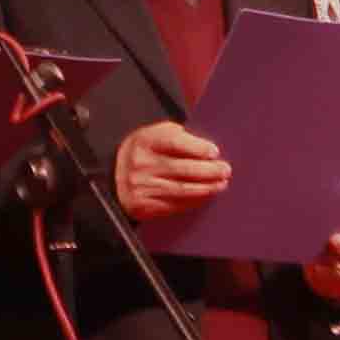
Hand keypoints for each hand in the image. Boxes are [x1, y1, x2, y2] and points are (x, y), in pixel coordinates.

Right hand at [113, 118, 234, 225]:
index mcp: (145, 140)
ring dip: (206, 188)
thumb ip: (179, 137)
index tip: (215, 152)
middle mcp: (141, 163)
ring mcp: (141, 186)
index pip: (175, 142)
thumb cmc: (145, 151)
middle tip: (226, 170)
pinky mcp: (144, 205)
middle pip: (182, 168)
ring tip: (221, 184)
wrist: (114, 174)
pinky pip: (174, 205)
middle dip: (209, 171)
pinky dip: (194, 201)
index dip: (197, 147)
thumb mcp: (155, 134)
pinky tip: (205, 196)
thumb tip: (210, 151)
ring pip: (181, 189)